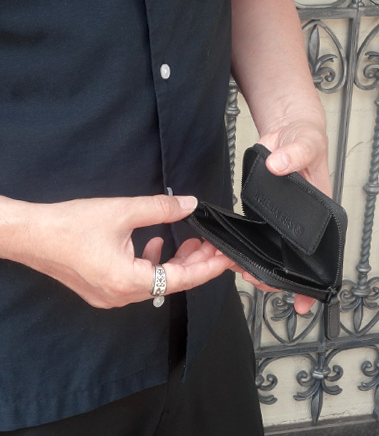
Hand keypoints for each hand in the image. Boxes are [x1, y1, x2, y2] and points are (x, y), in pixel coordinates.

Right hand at [1, 195, 232, 307]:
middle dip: (195, 261)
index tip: (226, 257)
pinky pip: (139, 280)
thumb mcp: (123, 211)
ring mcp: (111, 295)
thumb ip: (161, 208)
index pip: (183, 279)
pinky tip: (156, 243)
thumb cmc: (69, 226)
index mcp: (129, 282)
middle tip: (210, 242)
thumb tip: (189, 204)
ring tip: (190, 241)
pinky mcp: (103, 288)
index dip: (208, 267)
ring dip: (175, 261)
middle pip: (172, 282)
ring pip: (157, 281)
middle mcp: (122, 295)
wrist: (30, 235)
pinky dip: (153, 262)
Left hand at [241, 113, 329, 313]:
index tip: (304, 303)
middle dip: (276, 276)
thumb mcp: (306, 142)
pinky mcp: (265, 214)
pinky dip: (246, 249)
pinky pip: (256, 237)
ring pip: (273, 253)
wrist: (287, 131)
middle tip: (257, 278)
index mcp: (320, 213)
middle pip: (293, 261)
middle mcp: (302, 223)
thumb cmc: (305, 139)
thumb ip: (295, 153)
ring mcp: (282, 221)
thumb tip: (280, 165)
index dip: (314, 281)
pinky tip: (233, 254)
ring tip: (241, 269)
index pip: (322, 255)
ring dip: (259, 266)